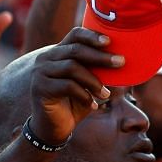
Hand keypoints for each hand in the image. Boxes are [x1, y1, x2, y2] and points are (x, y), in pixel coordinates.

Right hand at [30, 26, 119, 144]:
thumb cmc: (74, 102)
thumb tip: (121, 59)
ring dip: (93, 81)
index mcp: (58, 52)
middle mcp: (45, 59)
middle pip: (75, 50)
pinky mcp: (39, 88)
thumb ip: (97, 69)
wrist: (54, 127)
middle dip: (100, 56)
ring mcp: (40, 73)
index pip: (74, 35)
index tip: (110, 42)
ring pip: (72, 67)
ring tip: (105, 94)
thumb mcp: (88, 82)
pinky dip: (84, 95)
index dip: (92, 35)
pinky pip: (67, 86)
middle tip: (120, 62)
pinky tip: (93, 105)